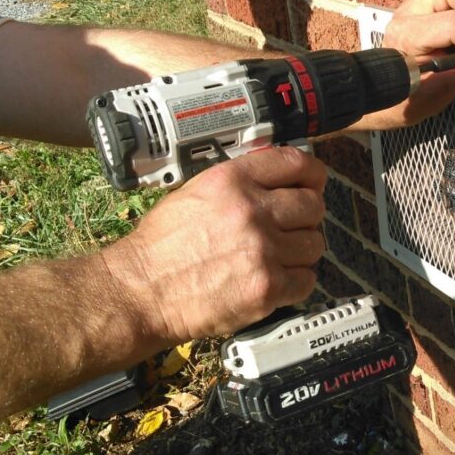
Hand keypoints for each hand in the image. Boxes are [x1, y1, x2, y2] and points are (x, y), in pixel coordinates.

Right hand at [101, 147, 325, 346]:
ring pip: (314, 244)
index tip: (314, 182)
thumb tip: (277, 180)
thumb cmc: (161, 246)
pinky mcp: (267, 288)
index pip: (296, 163)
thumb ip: (239, 183)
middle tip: (292, 227)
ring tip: (279, 257)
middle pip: (313, 205)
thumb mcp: (195, 193)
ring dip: (301, 251)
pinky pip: (307, 280)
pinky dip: (296, 282)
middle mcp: (252, 211)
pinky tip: (276, 279)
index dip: (312, 174)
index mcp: (232, 181)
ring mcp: (263, 251)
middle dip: (306, 216)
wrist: (140, 291)